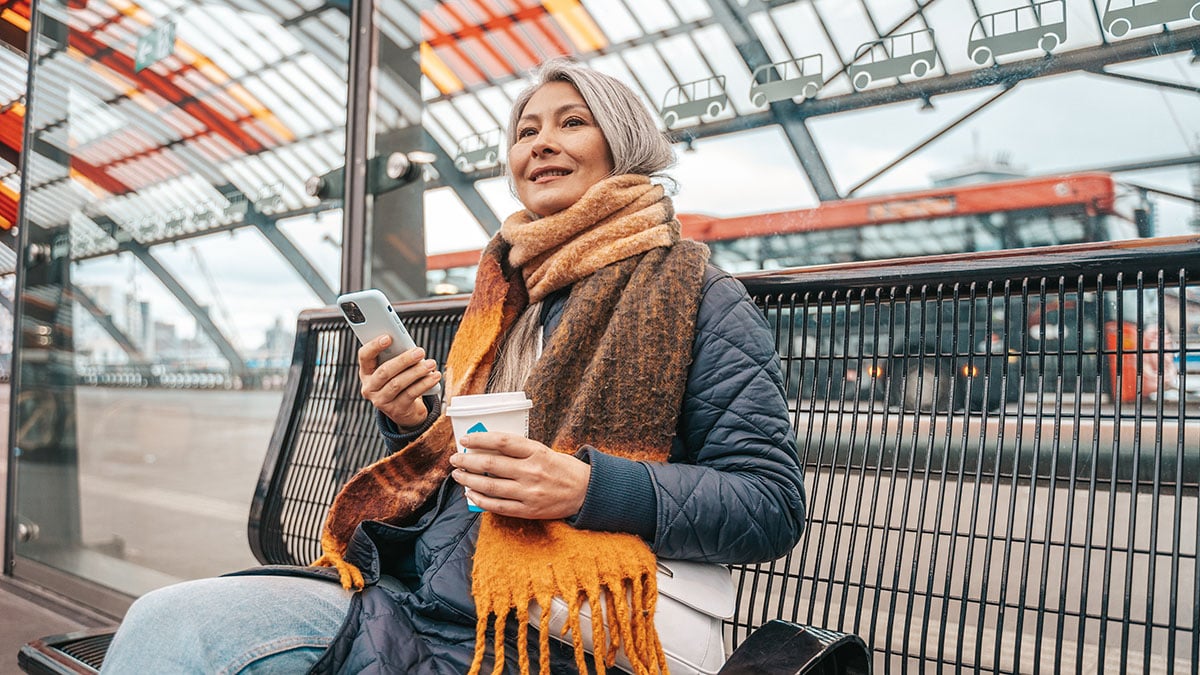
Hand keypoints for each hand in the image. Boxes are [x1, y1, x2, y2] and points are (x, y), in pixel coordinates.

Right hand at [357, 335, 441, 427]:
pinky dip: (424, 384)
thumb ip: (397, 356)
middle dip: (404, 360)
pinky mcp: (396, 410)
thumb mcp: (395, 368)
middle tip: (420, 351)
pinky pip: (411, 394)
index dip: (374, 346)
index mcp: (366, 372)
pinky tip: (434, 377)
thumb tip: (411, 348)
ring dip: (417, 372)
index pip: (364, 356)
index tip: (388, 337)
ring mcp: (381, 401)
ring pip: (398, 383)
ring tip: (431, 364)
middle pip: (384, 371)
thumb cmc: (400, 380)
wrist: (406, 410)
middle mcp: (370, 388)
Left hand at [448, 432, 590, 519]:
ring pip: (490, 485)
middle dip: (468, 461)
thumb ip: (519, 450)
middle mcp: (532, 471)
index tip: (465, 440)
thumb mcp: (544, 451)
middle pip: (491, 464)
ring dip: (469, 480)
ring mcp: (529, 492)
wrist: (585, 492)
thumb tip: (487, 448)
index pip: (502, 442)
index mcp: (536, 452)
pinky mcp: (528, 510)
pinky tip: (470, 494)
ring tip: (458, 476)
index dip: (479, 439)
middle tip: (455, 459)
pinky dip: (480, 500)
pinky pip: (498, 506)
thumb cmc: (562, 468)